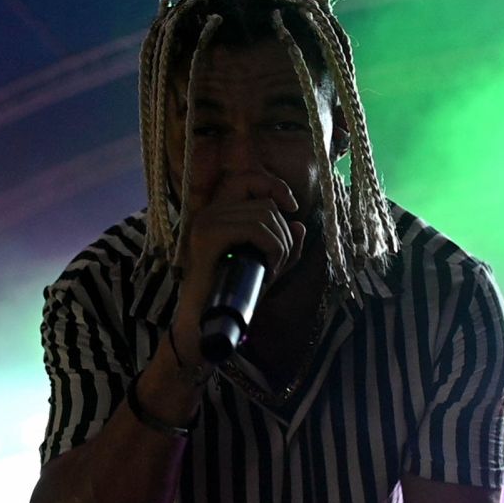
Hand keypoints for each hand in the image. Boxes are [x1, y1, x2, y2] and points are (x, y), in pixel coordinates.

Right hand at [172, 172, 306, 348]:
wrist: (204, 323)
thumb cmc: (232, 296)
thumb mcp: (265, 268)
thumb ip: (283, 248)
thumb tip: (299, 225)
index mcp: (217, 214)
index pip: (249, 179)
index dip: (275, 187)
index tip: (293, 208)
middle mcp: (209, 212)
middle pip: (265, 204)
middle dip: (283, 235)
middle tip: (278, 265)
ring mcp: (206, 221)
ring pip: (264, 215)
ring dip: (280, 245)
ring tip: (273, 270)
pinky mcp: (209, 235)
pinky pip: (255, 229)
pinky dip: (272, 248)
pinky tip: (270, 269)